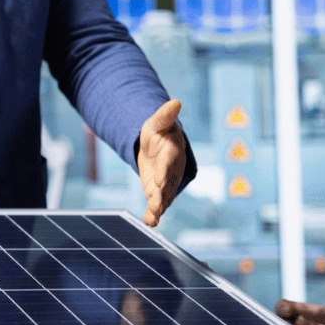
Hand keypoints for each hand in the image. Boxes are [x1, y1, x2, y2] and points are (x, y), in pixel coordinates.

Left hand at [137, 99, 186, 226]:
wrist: (159, 146)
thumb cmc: (159, 132)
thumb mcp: (157, 122)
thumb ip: (164, 115)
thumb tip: (175, 102)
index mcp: (173, 153)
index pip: (169, 162)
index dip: (164, 171)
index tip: (158, 180)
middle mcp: (172, 171)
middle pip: (168, 184)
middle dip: (162, 195)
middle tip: (156, 205)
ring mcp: (165, 183)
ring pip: (163, 197)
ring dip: (158, 208)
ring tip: (153, 217)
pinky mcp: (156, 192)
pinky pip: (156, 204)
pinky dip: (153, 214)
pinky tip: (149, 223)